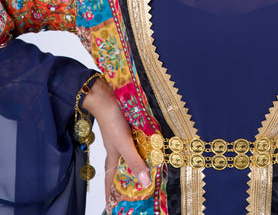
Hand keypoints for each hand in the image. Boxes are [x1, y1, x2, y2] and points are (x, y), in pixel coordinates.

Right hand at [82, 79, 150, 202]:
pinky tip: (151, 145)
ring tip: (150, 170)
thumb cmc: (111, 120)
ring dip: (139, 162)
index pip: (111, 182)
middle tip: (140, 191)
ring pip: (131, 155)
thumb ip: (134, 161)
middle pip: (123, 169)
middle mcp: (117, 149)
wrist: (105, 95)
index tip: (112, 210)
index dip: (112, 196)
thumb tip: (145, 182)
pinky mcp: (127, 127)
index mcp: (113, 157)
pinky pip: (136, 141)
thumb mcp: (124, 143)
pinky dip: (142, 146)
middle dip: (129, 181)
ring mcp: (122, 137)